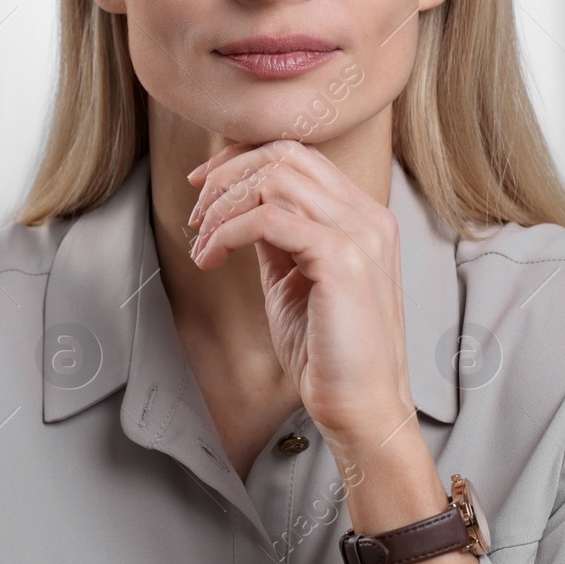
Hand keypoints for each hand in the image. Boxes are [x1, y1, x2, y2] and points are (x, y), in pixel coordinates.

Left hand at [186, 140, 416, 445]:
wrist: (362, 408)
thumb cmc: (330, 355)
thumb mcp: (295, 281)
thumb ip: (277, 240)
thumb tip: (240, 210)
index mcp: (363, 218)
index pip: (300, 155)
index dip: (243, 160)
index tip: (204, 185)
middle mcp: (367, 217)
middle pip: (286, 155)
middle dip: (228, 174)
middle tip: (197, 213)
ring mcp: (360, 234)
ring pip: (275, 180)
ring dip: (224, 207)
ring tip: (205, 244)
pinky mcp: (342, 258)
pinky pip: (269, 219)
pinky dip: (229, 233)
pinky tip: (213, 259)